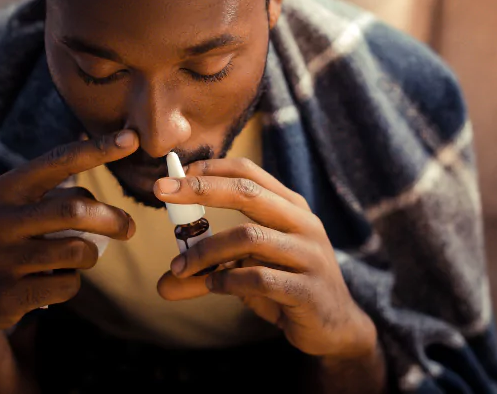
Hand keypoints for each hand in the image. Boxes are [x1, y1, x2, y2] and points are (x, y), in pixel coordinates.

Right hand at [0, 130, 138, 344]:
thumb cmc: (7, 240)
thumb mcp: (18, 208)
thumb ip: (58, 195)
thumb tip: (112, 196)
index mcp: (6, 189)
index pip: (59, 160)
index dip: (98, 149)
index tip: (131, 138)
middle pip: (75, 210)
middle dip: (112, 219)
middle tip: (130, 228)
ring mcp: (0, 258)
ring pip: (77, 250)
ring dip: (91, 255)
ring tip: (80, 257)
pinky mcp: (6, 294)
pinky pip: (67, 284)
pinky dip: (72, 282)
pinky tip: (54, 281)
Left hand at [154, 158, 378, 358]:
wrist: (335, 327)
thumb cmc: (286, 288)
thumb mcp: (248, 271)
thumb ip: (210, 271)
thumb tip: (163, 284)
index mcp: (291, 207)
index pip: (249, 173)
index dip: (212, 168)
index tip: (175, 174)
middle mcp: (303, 223)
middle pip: (248, 192)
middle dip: (200, 189)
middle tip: (161, 192)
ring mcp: (309, 255)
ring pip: (249, 237)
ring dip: (206, 251)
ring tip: (181, 267)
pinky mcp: (308, 289)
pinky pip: (259, 278)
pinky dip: (228, 280)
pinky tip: (214, 285)